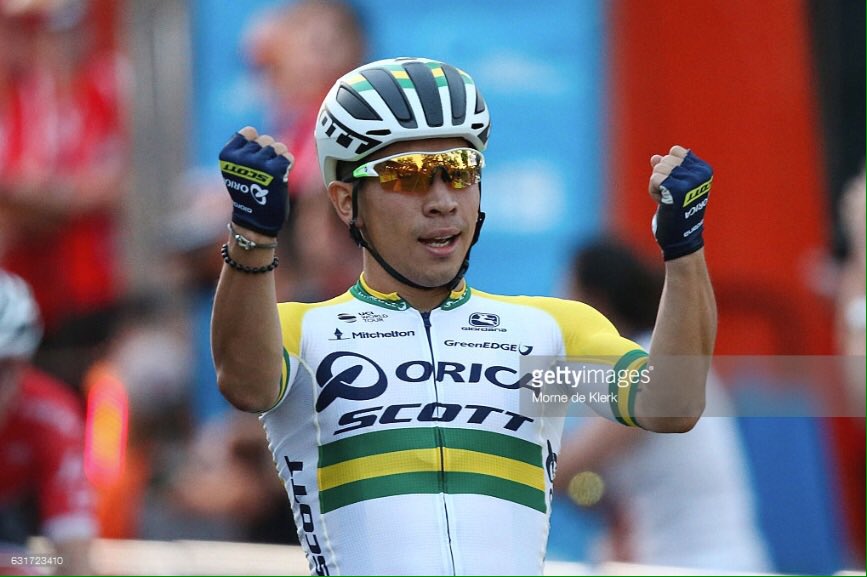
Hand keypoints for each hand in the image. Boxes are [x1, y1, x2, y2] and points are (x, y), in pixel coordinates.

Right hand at [219, 126, 293, 236]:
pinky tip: (282, 175)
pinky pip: (287, 157)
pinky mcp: (275, 171)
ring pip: (277, 146)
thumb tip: (257, 134)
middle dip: (269, 152)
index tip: (254, 157)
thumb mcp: (236, 171)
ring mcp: (259, 163)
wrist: (254, 221)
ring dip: (279, 158)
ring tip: (273, 173)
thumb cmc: (247, 195)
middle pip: (265, 139)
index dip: (255, 142)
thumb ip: (243, 151)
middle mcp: (242, 157)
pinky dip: (288, 165)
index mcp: (227, 155)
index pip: (248, 132)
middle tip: (265, 171)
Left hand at [649, 145, 712, 260]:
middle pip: (665, 159)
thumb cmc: (677, 211)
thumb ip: (666, 170)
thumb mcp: (674, 186)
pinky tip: (663, 202)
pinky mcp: (677, 189)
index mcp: (704, 170)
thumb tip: (654, 157)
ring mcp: (690, 181)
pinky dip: (653, 191)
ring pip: (658, 168)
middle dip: (661, 177)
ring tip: (667, 199)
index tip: (675, 185)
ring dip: (657, 185)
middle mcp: (700, 173)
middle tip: (670, 195)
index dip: (668, 167)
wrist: (680, 236)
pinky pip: (655, 178)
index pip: (675, 151)